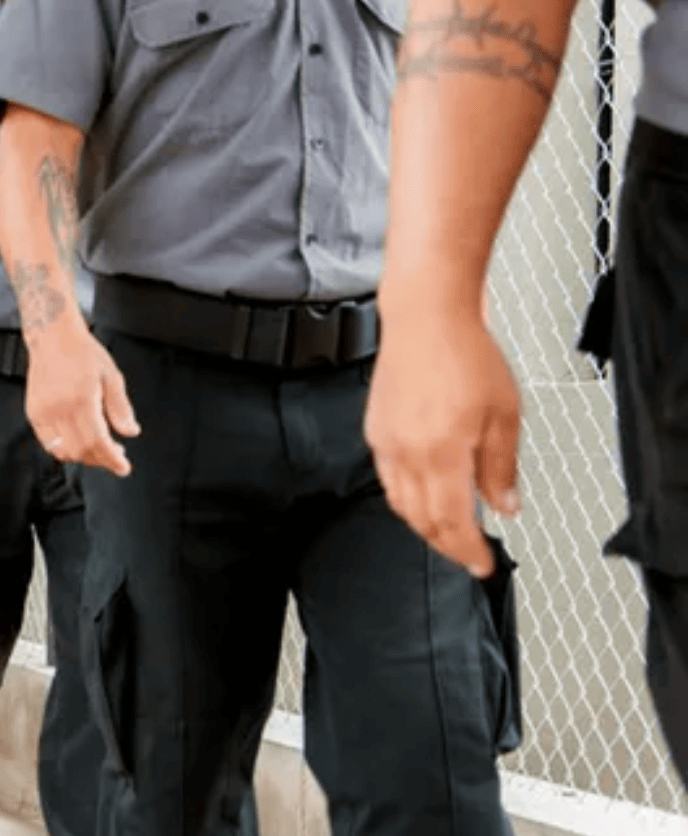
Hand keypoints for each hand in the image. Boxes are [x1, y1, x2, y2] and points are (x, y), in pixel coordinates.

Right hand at [26, 322, 137, 475]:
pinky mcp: (33, 412)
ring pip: (63, 451)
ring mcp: (43, 412)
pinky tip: (78, 442)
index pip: (97, 442)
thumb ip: (121, 408)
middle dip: (100, 460)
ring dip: (82, 457)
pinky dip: (64, 450)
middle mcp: (59, 408)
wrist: (53, 336)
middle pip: (81, 451)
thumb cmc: (84, 353)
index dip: (112, 459)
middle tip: (115, 456)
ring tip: (98, 450)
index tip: (123, 467)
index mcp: (81, 399)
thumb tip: (131, 433)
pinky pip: (48, 443)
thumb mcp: (112, 376)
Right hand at [366, 307, 521, 578]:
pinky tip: (423, 493)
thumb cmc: (465, 354)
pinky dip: (406, 498)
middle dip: (446, 544)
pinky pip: (387, 479)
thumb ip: (502, 468)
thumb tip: (505, 506)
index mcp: (441, 453)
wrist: (426, 317)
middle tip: (468, 553)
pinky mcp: (376, 430)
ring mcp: (386, 442)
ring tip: (448, 530)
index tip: (482, 564)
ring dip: (424, 525)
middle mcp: (406, 453)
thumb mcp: (504, 414)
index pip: (452, 522)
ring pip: (400, 504)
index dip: (468, 551)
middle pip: (421, 520)